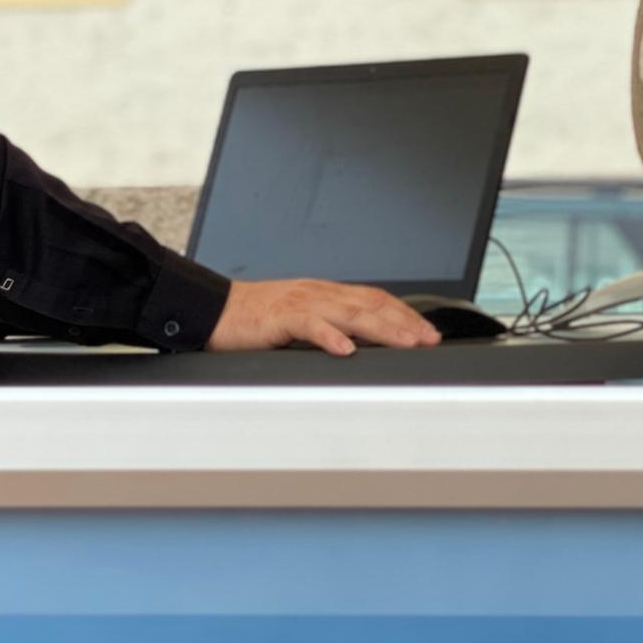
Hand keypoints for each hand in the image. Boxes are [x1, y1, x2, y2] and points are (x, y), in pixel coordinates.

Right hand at [208, 279, 441, 353]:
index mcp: (325, 294)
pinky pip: (309, 325)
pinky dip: (330, 337)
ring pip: (350, 313)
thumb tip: (361, 346)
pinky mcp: (279, 316)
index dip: (404, 314)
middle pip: (371, 304)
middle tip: (429, 340)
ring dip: (381, 329)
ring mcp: (301, 302)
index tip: (427, 332)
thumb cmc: (255, 319)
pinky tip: (346, 349)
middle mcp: (319, 293)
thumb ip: (329, 326)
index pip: (375, 299)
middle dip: (404, 322)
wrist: (213, 311)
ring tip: (405, 343)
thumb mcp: (300, 320)